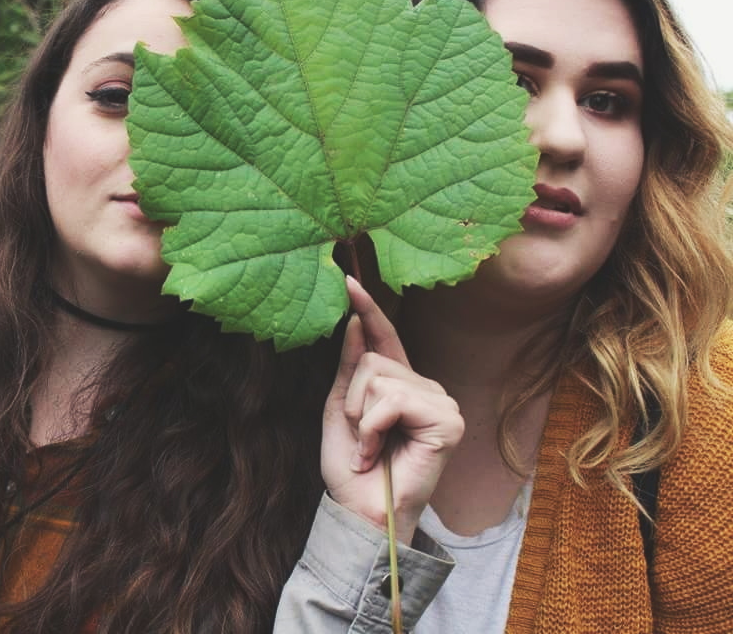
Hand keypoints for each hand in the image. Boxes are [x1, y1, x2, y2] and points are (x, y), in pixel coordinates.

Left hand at [321, 276, 463, 543]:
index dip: (370, 308)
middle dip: (353, 400)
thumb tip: (357, 322)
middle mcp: (425, 388)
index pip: (386, 337)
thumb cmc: (351, 467)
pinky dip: (373, 428)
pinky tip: (378, 452)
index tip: (349, 279)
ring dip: (361, 418)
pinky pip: (393, 400)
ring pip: (380, 378)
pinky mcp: (448, 421)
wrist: (360, 509)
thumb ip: (350, 366)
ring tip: (370, 447)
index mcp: (400, 384)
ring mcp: (441, 403)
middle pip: (374, 360)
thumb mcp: (341, 408)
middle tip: (361, 437)